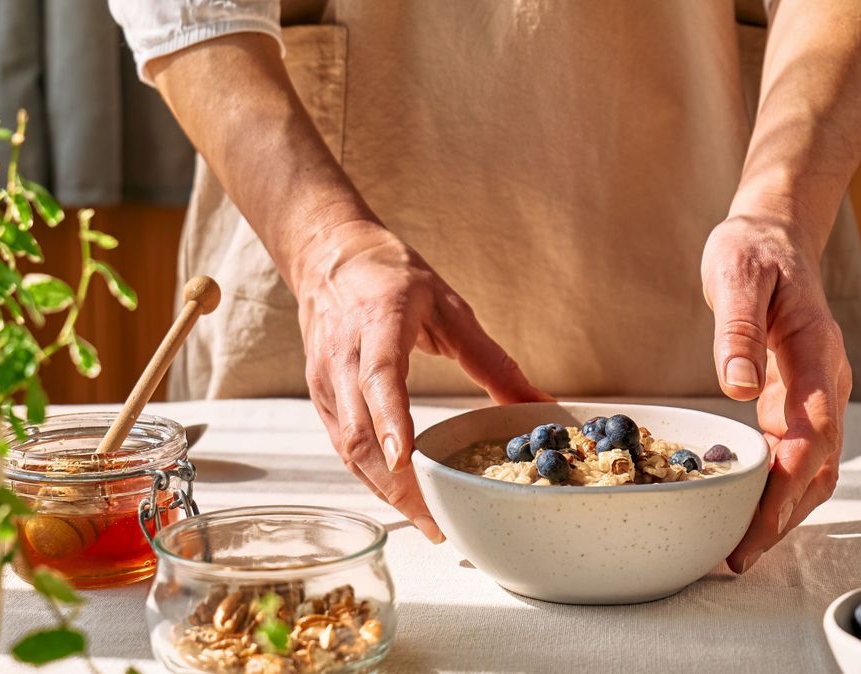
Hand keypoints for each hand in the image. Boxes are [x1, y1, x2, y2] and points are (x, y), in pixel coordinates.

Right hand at [293, 217, 550, 541]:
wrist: (330, 256)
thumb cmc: (394, 277)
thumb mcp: (450, 308)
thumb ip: (491, 359)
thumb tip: (540, 403)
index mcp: (378, 323)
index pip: (380, 376)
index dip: (392, 420)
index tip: (407, 460)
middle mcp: (343, 356)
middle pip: (359, 430)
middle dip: (396, 484)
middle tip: (437, 521)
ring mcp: (325, 381)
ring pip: (348, 449)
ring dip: (385, 492)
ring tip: (428, 523)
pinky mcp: (320, 398)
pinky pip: (343, 448)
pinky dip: (371, 479)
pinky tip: (402, 499)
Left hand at [701, 213, 852, 572]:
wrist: (777, 232)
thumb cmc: (754, 249)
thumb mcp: (738, 275)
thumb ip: (737, 329)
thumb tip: (738, 386)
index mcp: (815, 353)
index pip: (810, 435)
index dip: (785, 487)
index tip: (756, 525)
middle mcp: (827, 381)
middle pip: (819, 465)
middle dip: (784, 516)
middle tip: (740, 557)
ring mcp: (819, 392)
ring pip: (817, 467)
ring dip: (787, 511)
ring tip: (744, 549)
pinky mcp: (802, 397)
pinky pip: (801, 453)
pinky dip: (782, 488)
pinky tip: (752, 510)